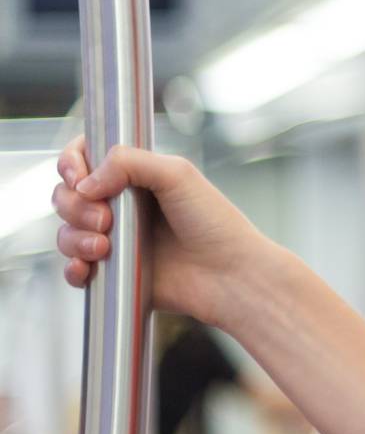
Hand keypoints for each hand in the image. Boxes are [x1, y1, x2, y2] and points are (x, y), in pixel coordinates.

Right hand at [53, 135, 279, 327]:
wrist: (228, 275)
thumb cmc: (214, 223)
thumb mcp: (177, 175)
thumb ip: (129, 163)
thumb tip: (85, 183)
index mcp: (137, 176)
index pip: (86, 158)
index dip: (72, 163)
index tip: (79, 177)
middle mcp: (122, 206)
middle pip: (68, 195)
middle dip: (74, 205)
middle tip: (105, 219)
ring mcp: (115, 239)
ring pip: (67, 231)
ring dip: (75, 238)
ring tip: (105, 246)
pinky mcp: (113, 272)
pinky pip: (73, 269)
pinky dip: (73, 268)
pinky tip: (89, 268)